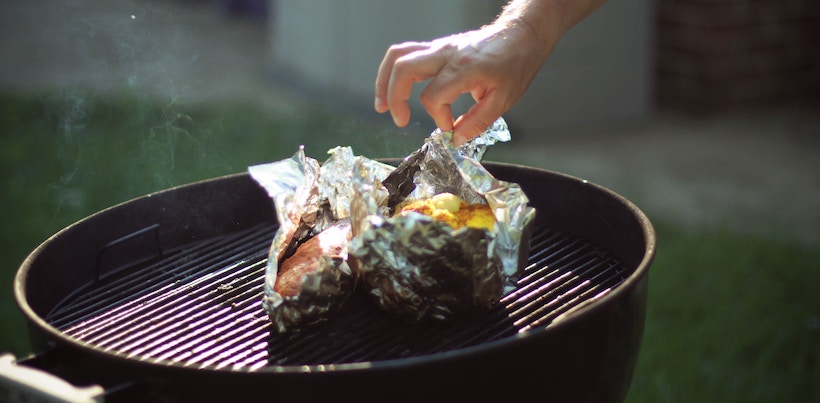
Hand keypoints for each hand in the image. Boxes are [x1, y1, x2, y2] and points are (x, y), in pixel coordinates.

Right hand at [374, 21, 553, 144]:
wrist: (521, 36)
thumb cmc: (515, 64)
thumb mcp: (504, 99)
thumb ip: (477, 121)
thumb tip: (455, 138)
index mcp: (464, 68)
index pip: (433, 97)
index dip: (438, 118)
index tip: (449, 128)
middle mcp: (447, 54)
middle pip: (404, 69)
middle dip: (395, 98)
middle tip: (399, 120)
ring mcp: (440, 47)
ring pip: (399, 56)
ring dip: (384, 81)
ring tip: (382, 105)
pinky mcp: (437, 47)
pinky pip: (406, 53)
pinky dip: (394, 72)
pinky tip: (393, 89)